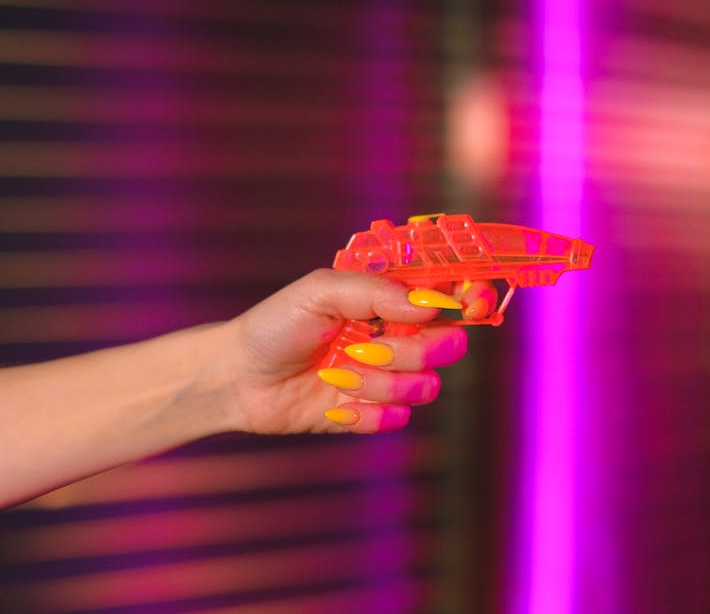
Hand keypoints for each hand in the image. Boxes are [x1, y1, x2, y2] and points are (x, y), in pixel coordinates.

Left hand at [213, 269, 492, 434]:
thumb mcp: (321, 291)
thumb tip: (431, 305)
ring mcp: (386, 376)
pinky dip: (369, 413)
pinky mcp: (371, 413)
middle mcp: (396, 335)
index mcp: (389, 298)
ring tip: (340, 376)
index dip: (469, 297)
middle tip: (371, 348)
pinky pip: (398, 419)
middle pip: (450, 344)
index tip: (470, 304)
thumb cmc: (276, 325)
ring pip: (426, 386)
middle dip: (416, 350)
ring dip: (384, 383)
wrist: (239, 379)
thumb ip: (376, 292)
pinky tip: (335, 403)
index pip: (449, 293)